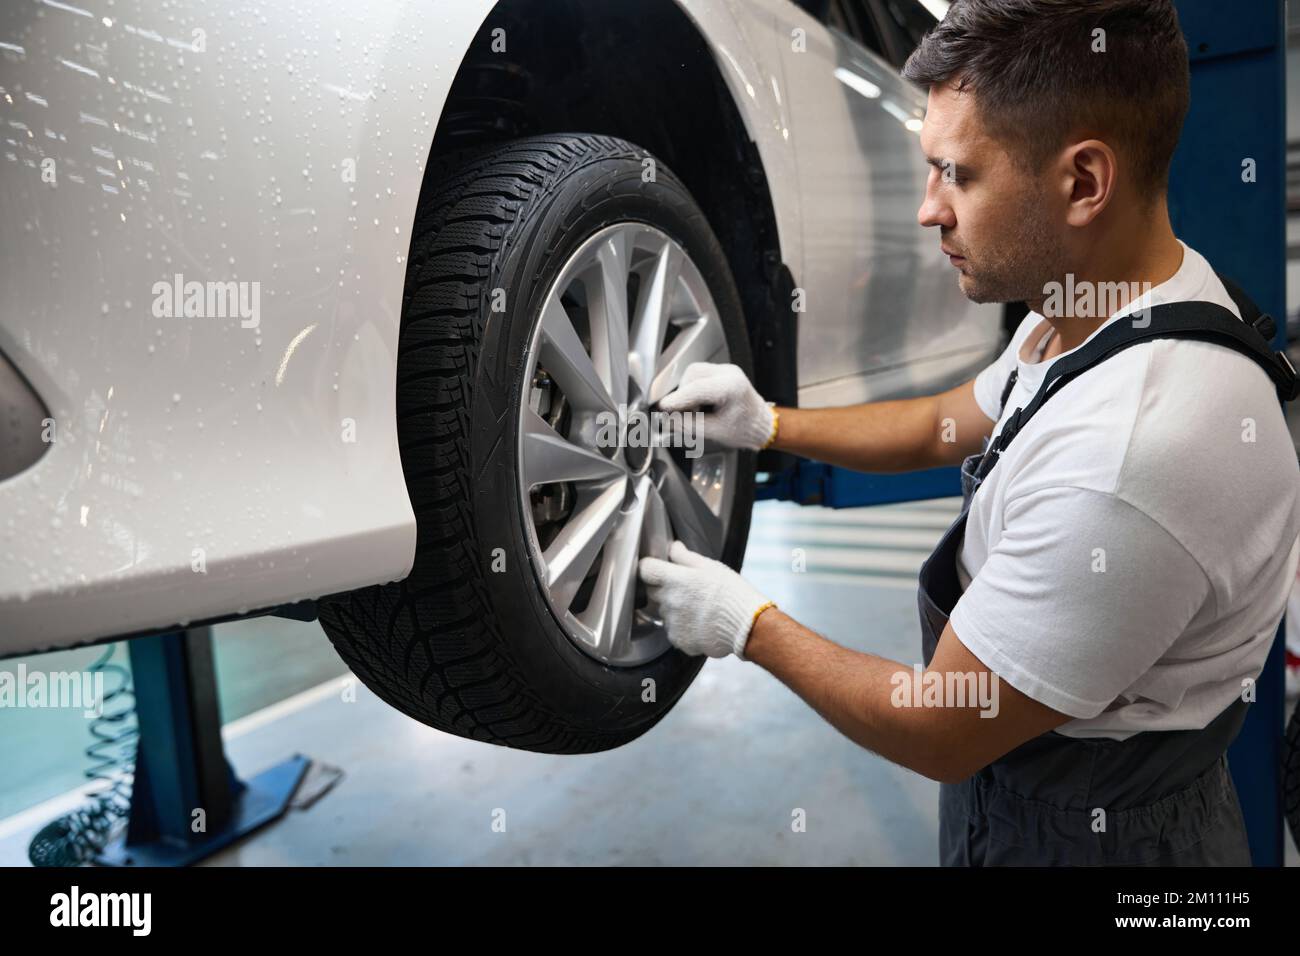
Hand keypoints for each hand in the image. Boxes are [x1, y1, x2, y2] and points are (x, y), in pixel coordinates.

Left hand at [638, 541, 774, 658]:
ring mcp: (672, 623)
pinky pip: (674, 630)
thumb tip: (673, 547)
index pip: (645, 569)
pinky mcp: (678, 640)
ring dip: (675, 609)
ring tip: (699, 608)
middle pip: (652, 591)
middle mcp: (668, 602)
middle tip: (687, 589)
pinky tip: (700, 622)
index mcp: (674, 580)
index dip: (651, 567)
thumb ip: (685, 556)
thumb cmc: (731, 592)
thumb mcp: (710, 566)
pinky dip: (683, 627)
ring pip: (664, 612)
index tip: (658, 568)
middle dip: (664, 588)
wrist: (745, 625)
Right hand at [657, 362, 776, 451]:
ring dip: (686, 391)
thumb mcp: (715, 431)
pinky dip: (693, 388)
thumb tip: (668, 419)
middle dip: (681, 395)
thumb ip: (688, 423)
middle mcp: (729, 373)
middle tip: (679, 414)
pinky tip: (699, 403)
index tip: (662, 408)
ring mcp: (725, 370)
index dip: (676, 400)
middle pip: (692, 376)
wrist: (761, 425)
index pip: (695, 389)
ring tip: (693, 410)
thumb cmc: (745, 429)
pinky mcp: (721, 373)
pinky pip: (699, 375)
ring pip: (693, 373)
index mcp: (731, 387)